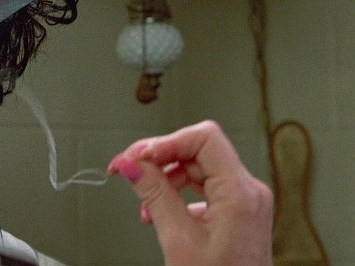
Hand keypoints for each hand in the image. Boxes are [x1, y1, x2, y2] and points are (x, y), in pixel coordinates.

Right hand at [107, 120, 272, 265]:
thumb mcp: (177, 239)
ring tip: (144, 203)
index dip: (165, 141)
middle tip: (127, 169)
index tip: (137, 156)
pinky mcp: (238, 211)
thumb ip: (154, 194)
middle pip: (198, 150)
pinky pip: (204, 186)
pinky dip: (178, 192)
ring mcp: (245, 201)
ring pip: (198, 167)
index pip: (204, 138)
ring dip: (165, 178)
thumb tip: (131, 164)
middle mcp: (248, 191)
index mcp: (241, 193)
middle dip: (159, 159)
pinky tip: (161, 212)